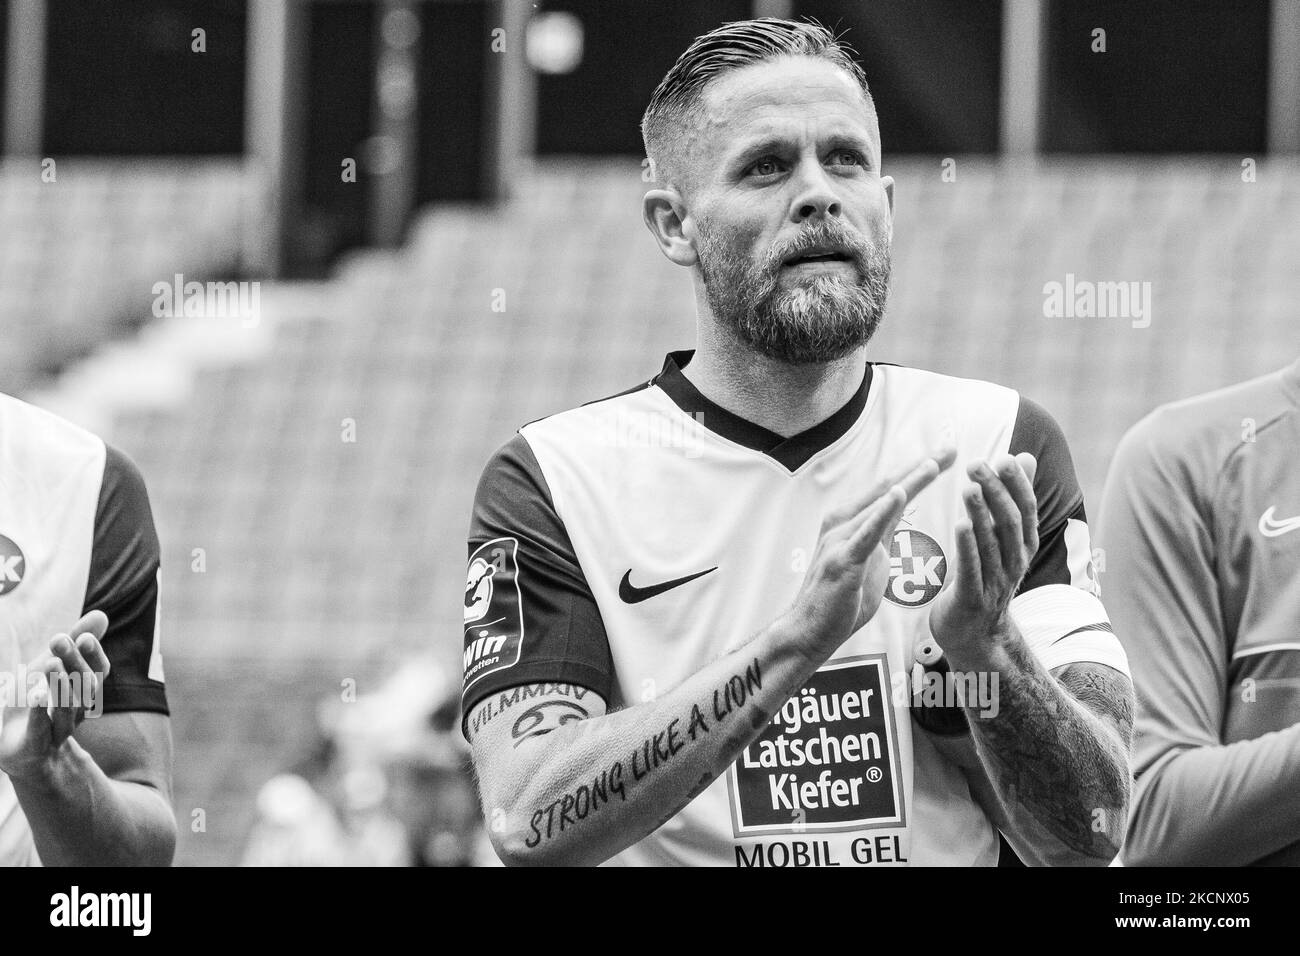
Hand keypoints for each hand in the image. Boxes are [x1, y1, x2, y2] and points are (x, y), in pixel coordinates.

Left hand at [0, 610, 110, 782]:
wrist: (13, 746)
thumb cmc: (34, 701)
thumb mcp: (52, 667)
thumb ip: (75, 643)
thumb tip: (101, 614)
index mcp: (83, 692)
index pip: (100, 671)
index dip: (94, 655)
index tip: (82, 637)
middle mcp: (76, 711)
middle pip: (84, 687)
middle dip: (74, 663)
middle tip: (57, 640)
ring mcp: (56, 731)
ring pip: (67, 710)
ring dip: (61, 686)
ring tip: (51, 664)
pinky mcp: (33, 747)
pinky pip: (40, 731)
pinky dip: (38, 713)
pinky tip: (35, 695)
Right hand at [787, 446, 955, 660]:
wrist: (810, 631)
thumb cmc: (840, 599)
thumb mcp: (869, 559)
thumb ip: (881, 534)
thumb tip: (897, 513)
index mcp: (852, 521)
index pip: (891, 489)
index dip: (920, 470)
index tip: (948, 454)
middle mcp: (843, 522)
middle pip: (888, 487)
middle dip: (921, 467)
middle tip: (951, 448)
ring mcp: (840, 538)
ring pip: (879, 503)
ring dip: (907, 481)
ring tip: (933, 464)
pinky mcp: (842, 559)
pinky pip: (866, 532)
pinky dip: (883, 510)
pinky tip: (898, 493)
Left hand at [929, 453, 1038, 660]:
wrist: (976, 634)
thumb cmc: (987, 576)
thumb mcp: (1005, 538)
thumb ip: (1013, 498)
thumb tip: (1026, 456)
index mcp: (1022, 546)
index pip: (1025, 510)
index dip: (1017, 485)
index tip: (1005, 458)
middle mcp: (1014, 563)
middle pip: (1009, 524)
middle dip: (995, 493)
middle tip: (978, 465)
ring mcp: (995, 582)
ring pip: (991, 545)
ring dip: (981, 515)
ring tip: (969, 488)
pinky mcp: (972, 598)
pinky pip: (971, 570)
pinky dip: (967, 547)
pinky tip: (960, 525)